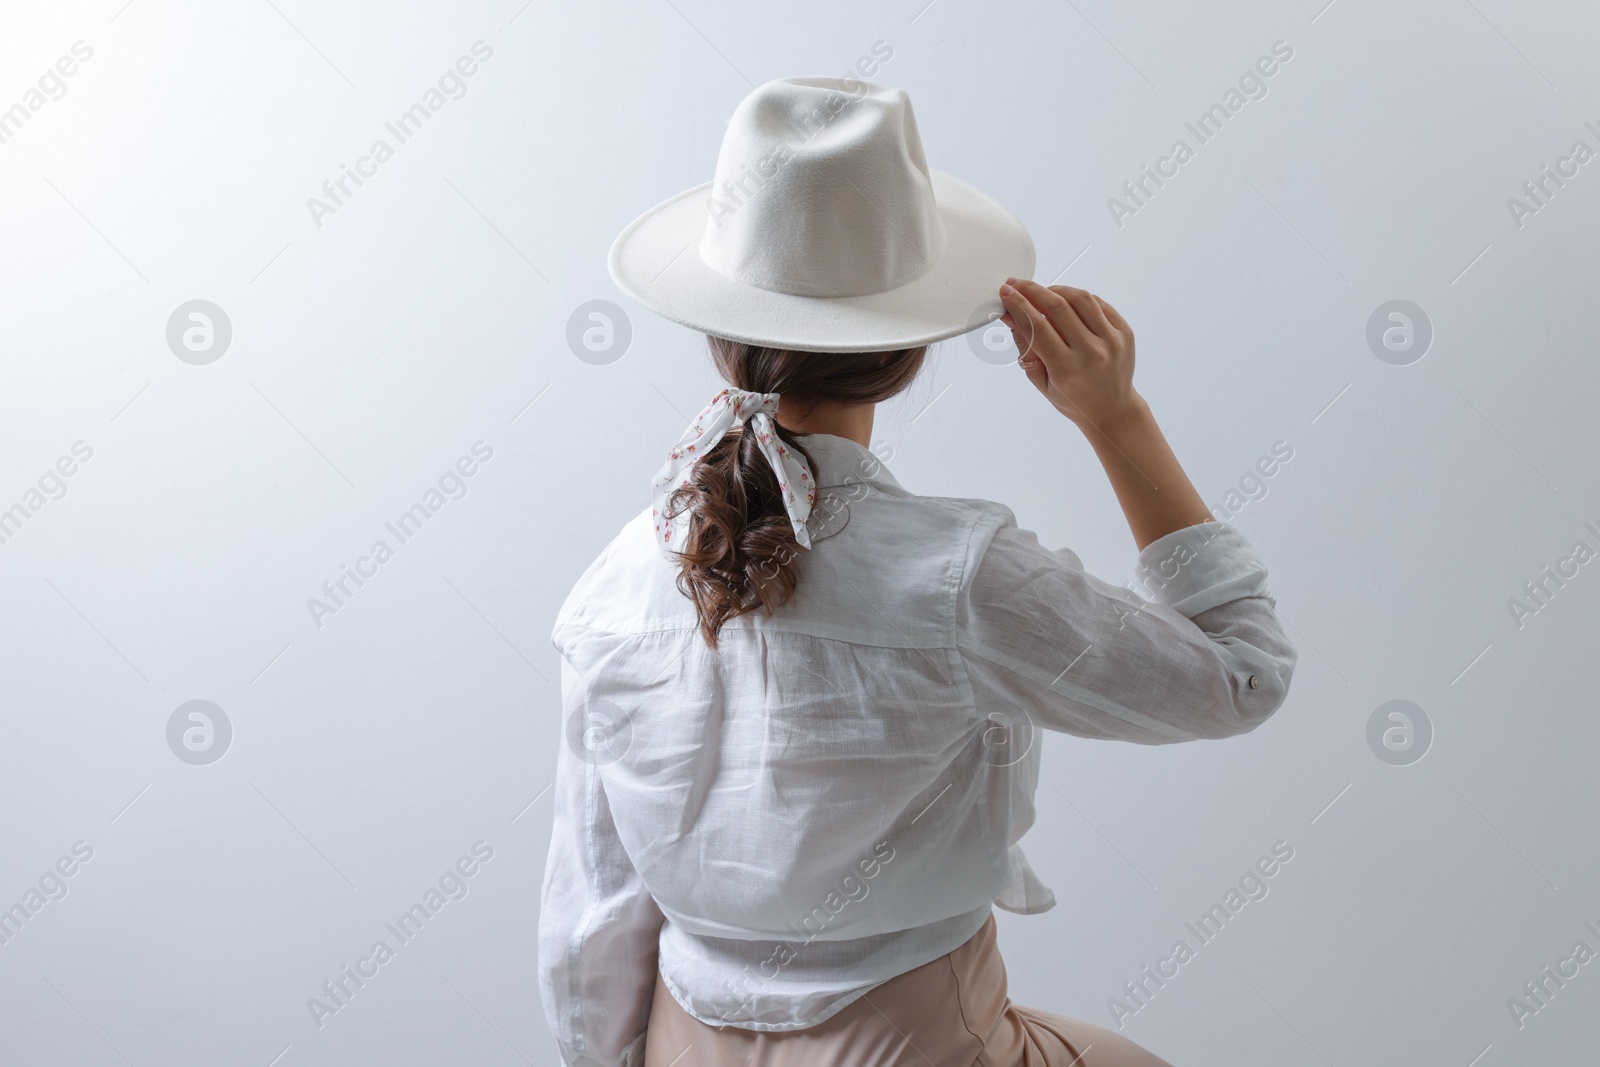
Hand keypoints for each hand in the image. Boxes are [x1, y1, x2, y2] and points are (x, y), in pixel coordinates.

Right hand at [997, 278, 1142, 432]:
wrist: (1112, 410)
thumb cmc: (1072, 399)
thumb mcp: (1041, 381)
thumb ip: (1026, 347)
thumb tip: (1010, 315)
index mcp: (1067, 369)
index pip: (1038, 327)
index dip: (1019, 305)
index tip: (1006, 293)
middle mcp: (1092, 353)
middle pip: (1057, 307)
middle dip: (1032, 291)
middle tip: (1016, 284)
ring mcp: (1112, 341)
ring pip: (1080, 299)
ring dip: (1056, 289)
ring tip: (1041, 292)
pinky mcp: (1124, 332)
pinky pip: (1098, 304)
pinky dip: (1078, 298)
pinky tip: (1066, 301)